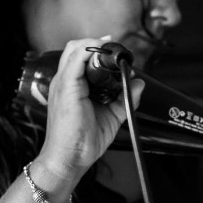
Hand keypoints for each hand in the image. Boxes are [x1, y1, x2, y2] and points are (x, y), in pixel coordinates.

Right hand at [37, 37, 144, 179]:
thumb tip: (139, 83)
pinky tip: (102, 52)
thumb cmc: (83, 141)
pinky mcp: (66, 88)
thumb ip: (125, 98)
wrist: (69, 159)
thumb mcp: (111, 116)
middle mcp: (65, 82)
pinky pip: (75, 60)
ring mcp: (63, 83)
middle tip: (116, 51)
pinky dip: (89, 51)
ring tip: (111, 50)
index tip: (117, 53)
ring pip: (74, 49)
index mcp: (72, 86)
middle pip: (75, 48)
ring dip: (95, 45)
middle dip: (97, 44)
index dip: (99, 50)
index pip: (80, 58)